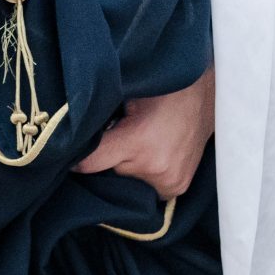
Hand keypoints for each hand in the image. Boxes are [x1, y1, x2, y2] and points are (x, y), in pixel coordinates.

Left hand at [76, 68, 214, 199]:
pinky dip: (144, 173)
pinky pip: (146, 187)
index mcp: (138, 142)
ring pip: (127, 179)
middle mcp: (154, 168)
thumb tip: (72, 132)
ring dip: (127, 166)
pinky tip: (152, 154)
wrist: (208, 93)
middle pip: (110, 171)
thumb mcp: (128, 95)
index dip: (74, 157)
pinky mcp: (177, 188)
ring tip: (140, 142)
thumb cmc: (165, 87)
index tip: (66, 153)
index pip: (89, 164)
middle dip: (108, 156)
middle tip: (118, 133)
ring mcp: (169, 182)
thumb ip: (102, 118)